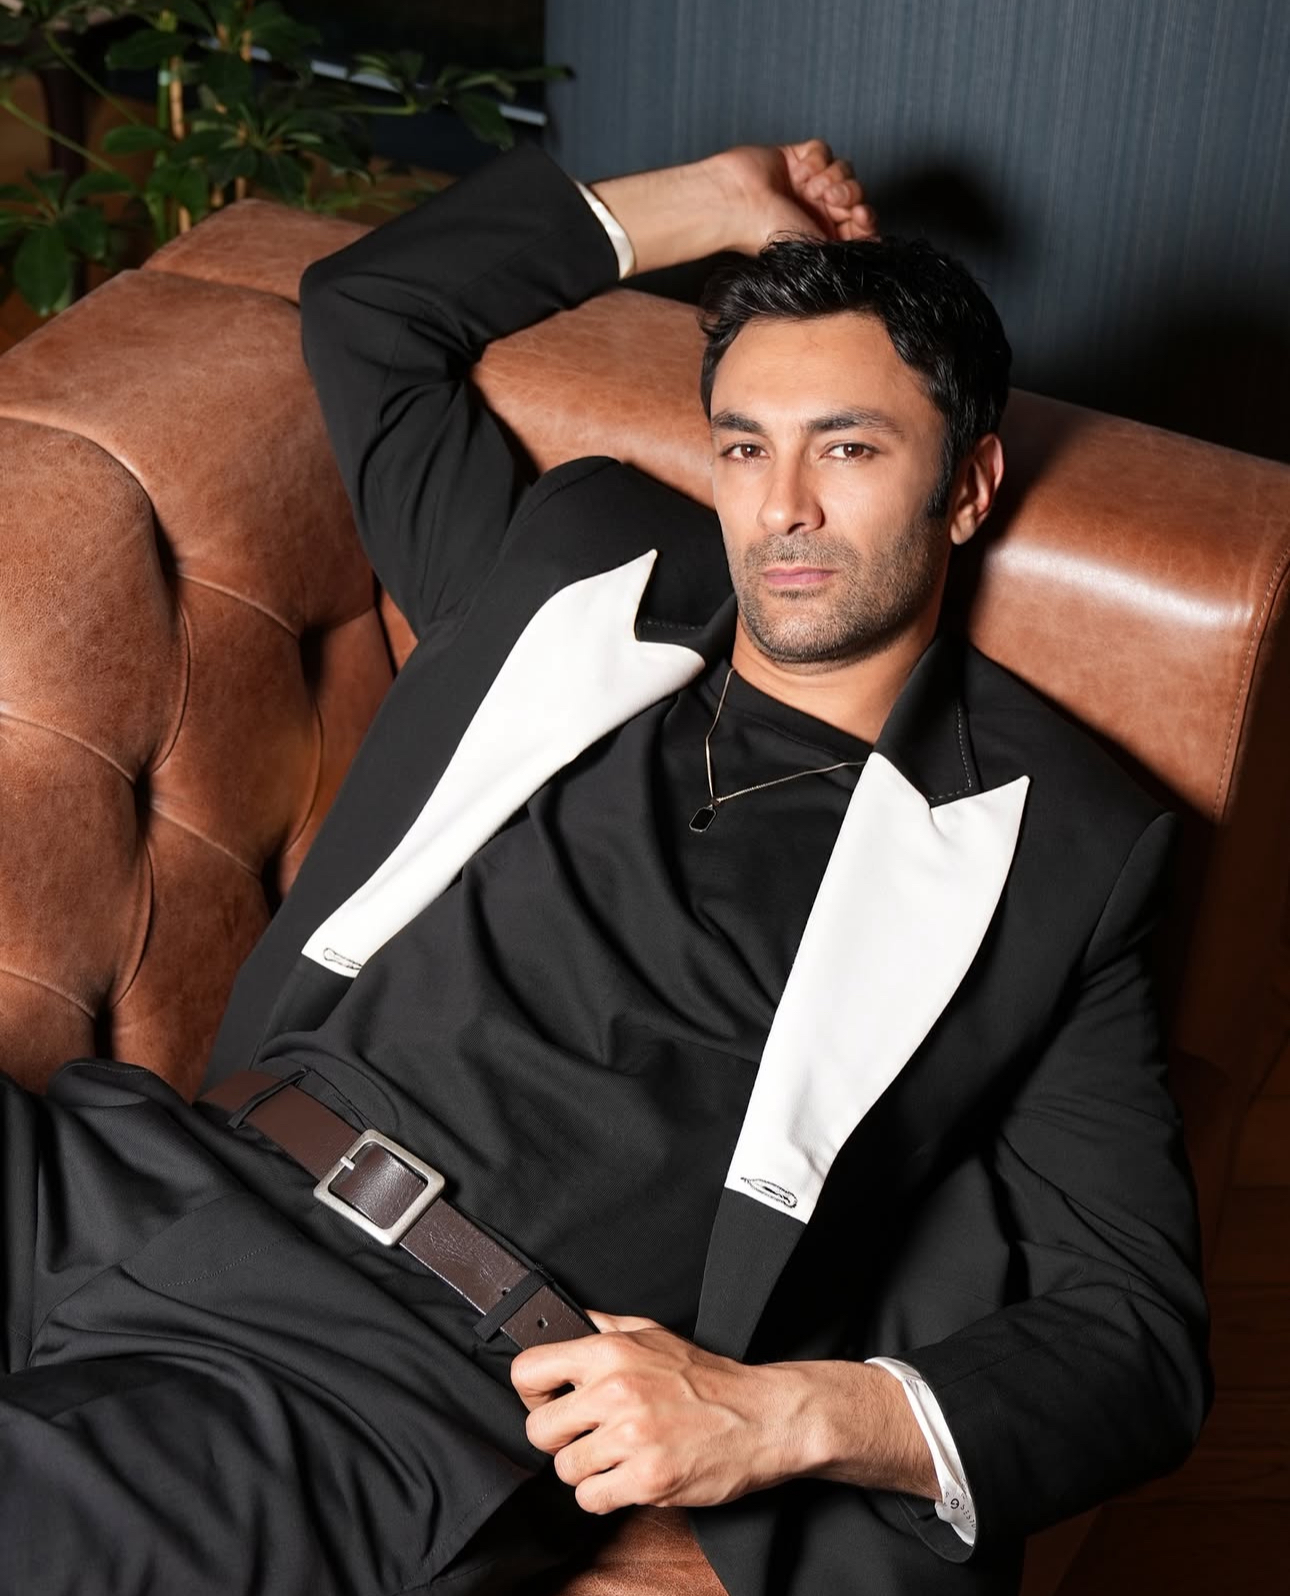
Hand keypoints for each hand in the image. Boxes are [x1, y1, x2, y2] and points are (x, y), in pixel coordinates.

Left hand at [511, 1311, 816, 1512]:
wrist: (760, 1417)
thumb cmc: (707, 1379)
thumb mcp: (654, 1334)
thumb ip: (605, 1327)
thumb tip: (565, 1321)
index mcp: (610, 1352)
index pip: (528, 1370)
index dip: (532, 1392)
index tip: (547, 1401)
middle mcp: (615, 1392)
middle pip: (538, 1430)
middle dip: (558, 1438)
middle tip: (584, 1436)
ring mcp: (631, 1438)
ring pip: (564, 1470)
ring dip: (586, 1470)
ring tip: (614, 1456)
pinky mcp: (646, 1479)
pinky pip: (591, 1499)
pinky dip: (605, 1495)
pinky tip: (627, 1476)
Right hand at [588, 138, 875, 277]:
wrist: (738, 203)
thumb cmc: (767, 234)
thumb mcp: (815, 249)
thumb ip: (846, 249)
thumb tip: (875, 249)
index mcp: (822, 235)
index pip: (859, 223)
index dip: (865, 217)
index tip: (859, 216)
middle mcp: (816, 210)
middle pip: (856, 192)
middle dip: (849, 194)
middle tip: (831, 200)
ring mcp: (806, 182)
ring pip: (843, 169)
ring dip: (833, 176)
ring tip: (811, 188)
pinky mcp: (795, 158)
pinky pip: (822, 149)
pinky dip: (817, 158)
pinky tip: (801, 171)